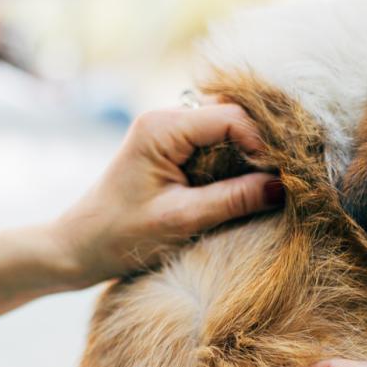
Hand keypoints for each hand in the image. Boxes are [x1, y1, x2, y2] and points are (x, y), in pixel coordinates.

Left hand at [51, 103, 282, 287]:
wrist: (78, 248)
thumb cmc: (119, 236)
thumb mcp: (182, 221)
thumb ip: (233, 201)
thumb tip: (284, 188)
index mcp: (161, 128)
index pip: (230, 118)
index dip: (263, 144)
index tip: (285, 178)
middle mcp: (165, 119)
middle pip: (233, 117)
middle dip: (262, 147)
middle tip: (288, 180)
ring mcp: (169, 133)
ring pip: (228, 131)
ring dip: (251, 156)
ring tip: (272, 186)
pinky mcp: (172, 150)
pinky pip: (216, 146)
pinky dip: (237, 163)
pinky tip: (250, 187)